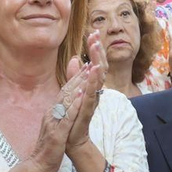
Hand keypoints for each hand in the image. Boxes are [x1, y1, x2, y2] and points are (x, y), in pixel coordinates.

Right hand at [27, 67, 91, 171]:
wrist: (39, 164)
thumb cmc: (49, 146)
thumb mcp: (55, 126)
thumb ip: (59, 113)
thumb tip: (64, 102)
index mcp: (52, 112)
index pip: (64, 92)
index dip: (74, 79)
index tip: (85, 67)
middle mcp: (51, 113)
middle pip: (65, 92)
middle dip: (77, 78)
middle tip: (88, 64)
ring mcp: (53, 123)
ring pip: (66, 101)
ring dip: (77, 86)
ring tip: (87, 74)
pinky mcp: (57, 133)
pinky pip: (67, 117)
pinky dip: (74, 106)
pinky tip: (81, 96)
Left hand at [63, 32, 107, 152]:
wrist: (72, 139)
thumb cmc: (74, 116)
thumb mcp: (73, 91)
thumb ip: (74, 75)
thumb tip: (74, 58)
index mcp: (91, 85)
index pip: (95, 63)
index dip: (95, 48)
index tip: (93, 32)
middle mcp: (95, 90)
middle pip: (99, 66)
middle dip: (98, 50)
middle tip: (96, 34)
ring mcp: (92, 99)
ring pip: (98, 77)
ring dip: (97, 60)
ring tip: (96, 46)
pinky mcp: (88, 108)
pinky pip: (92, 92)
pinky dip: (93, 80)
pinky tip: (93, 69)